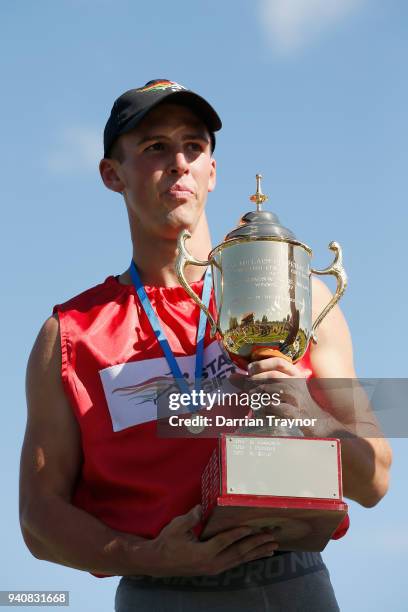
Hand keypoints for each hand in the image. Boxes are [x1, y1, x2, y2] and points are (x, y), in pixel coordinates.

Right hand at [144, 505, 278, 576]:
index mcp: (203, 553)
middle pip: (238, 553)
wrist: (158, 562)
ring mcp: (214, 568)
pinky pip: (235, 562)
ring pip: (240, 560)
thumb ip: (191, 518)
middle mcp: (212, 563)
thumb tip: (203, 507)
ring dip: (257, 552)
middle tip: (272, 536)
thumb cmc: (167, 543)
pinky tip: (258, 554)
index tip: (251, 527)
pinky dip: (249, 557)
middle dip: (256, 544)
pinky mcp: (214, 568)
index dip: (238, 534)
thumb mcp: (177, 528)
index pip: (224, 542)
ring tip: (272, 546)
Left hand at [230, 356, 327, 435]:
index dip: (262, 364)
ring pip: (269, 392)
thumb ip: (256, 381)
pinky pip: (272, 408)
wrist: (314, 421)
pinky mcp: (293, 414)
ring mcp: (296, 399)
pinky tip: (261, 412)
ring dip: (256, 396)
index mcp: (295, 374)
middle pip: (271, 376)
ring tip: (252, 402)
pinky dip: (262, 409)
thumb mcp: (280, 387)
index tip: (249, 370)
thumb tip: (232, 377)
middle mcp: (297, 384)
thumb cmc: (292, 402)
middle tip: (246, 390)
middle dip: (254, 382)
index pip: (279, 362)